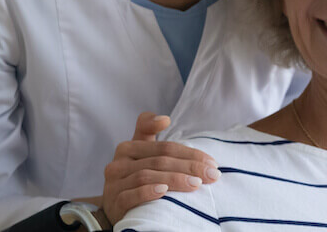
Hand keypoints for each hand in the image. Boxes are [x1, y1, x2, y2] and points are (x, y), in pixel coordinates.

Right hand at [99, 112, 221, 222]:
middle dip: (190, 166)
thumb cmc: (135, 178)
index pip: (164, 146)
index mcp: (128, 148)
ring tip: (197, 183)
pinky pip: (132, 195)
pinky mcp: (114, 202)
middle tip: (212, 174)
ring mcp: (114, 183)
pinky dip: (148, 192)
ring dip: (175, 179)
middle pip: (160, 160)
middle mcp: (119, 162)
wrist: (116, 207)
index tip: (211, 161)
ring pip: (147, 176)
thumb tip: (165, 118)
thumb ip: (149, 132)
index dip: (188, 152)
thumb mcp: (142, 155)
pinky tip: (164, 191)